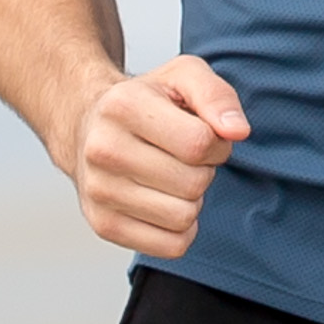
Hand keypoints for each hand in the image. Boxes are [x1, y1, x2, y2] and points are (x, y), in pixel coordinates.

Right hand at [67, 55, 249, 256]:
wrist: (87, 126)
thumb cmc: (145, 100)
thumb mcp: (184, 76)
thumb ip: (217, 95)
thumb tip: (237, 131)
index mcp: (122, 106)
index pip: (199, 144)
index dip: (216, 143)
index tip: (203, 135)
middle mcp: (103, 150)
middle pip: (193, 184)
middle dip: (203, 171)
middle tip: (184, 157)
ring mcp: (98, 191)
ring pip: (184, 217)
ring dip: (192, 200)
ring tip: (172, 177)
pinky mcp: (103, 225)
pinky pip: (171, 246)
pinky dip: (181, 229)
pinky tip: (165, 202)